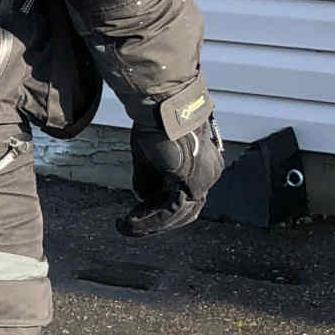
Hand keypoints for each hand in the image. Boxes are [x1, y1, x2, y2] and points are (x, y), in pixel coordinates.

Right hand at [119, 113, 222, 237]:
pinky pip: (169, 212)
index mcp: (204, 162)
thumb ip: (150, 177)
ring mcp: (203, 180)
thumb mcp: (150, 155)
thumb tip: (143, 198)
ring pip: (178, 214)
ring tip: (125, 227)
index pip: (186, 193)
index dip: (161, 207)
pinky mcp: (191, 184)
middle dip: (158, 221)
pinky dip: (148, 220)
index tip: (139, 212)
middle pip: (186, 209)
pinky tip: (128, 224)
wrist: (164, 107)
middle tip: (134, 226)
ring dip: (150, 224)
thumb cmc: (157, 122)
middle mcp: (209, 173)